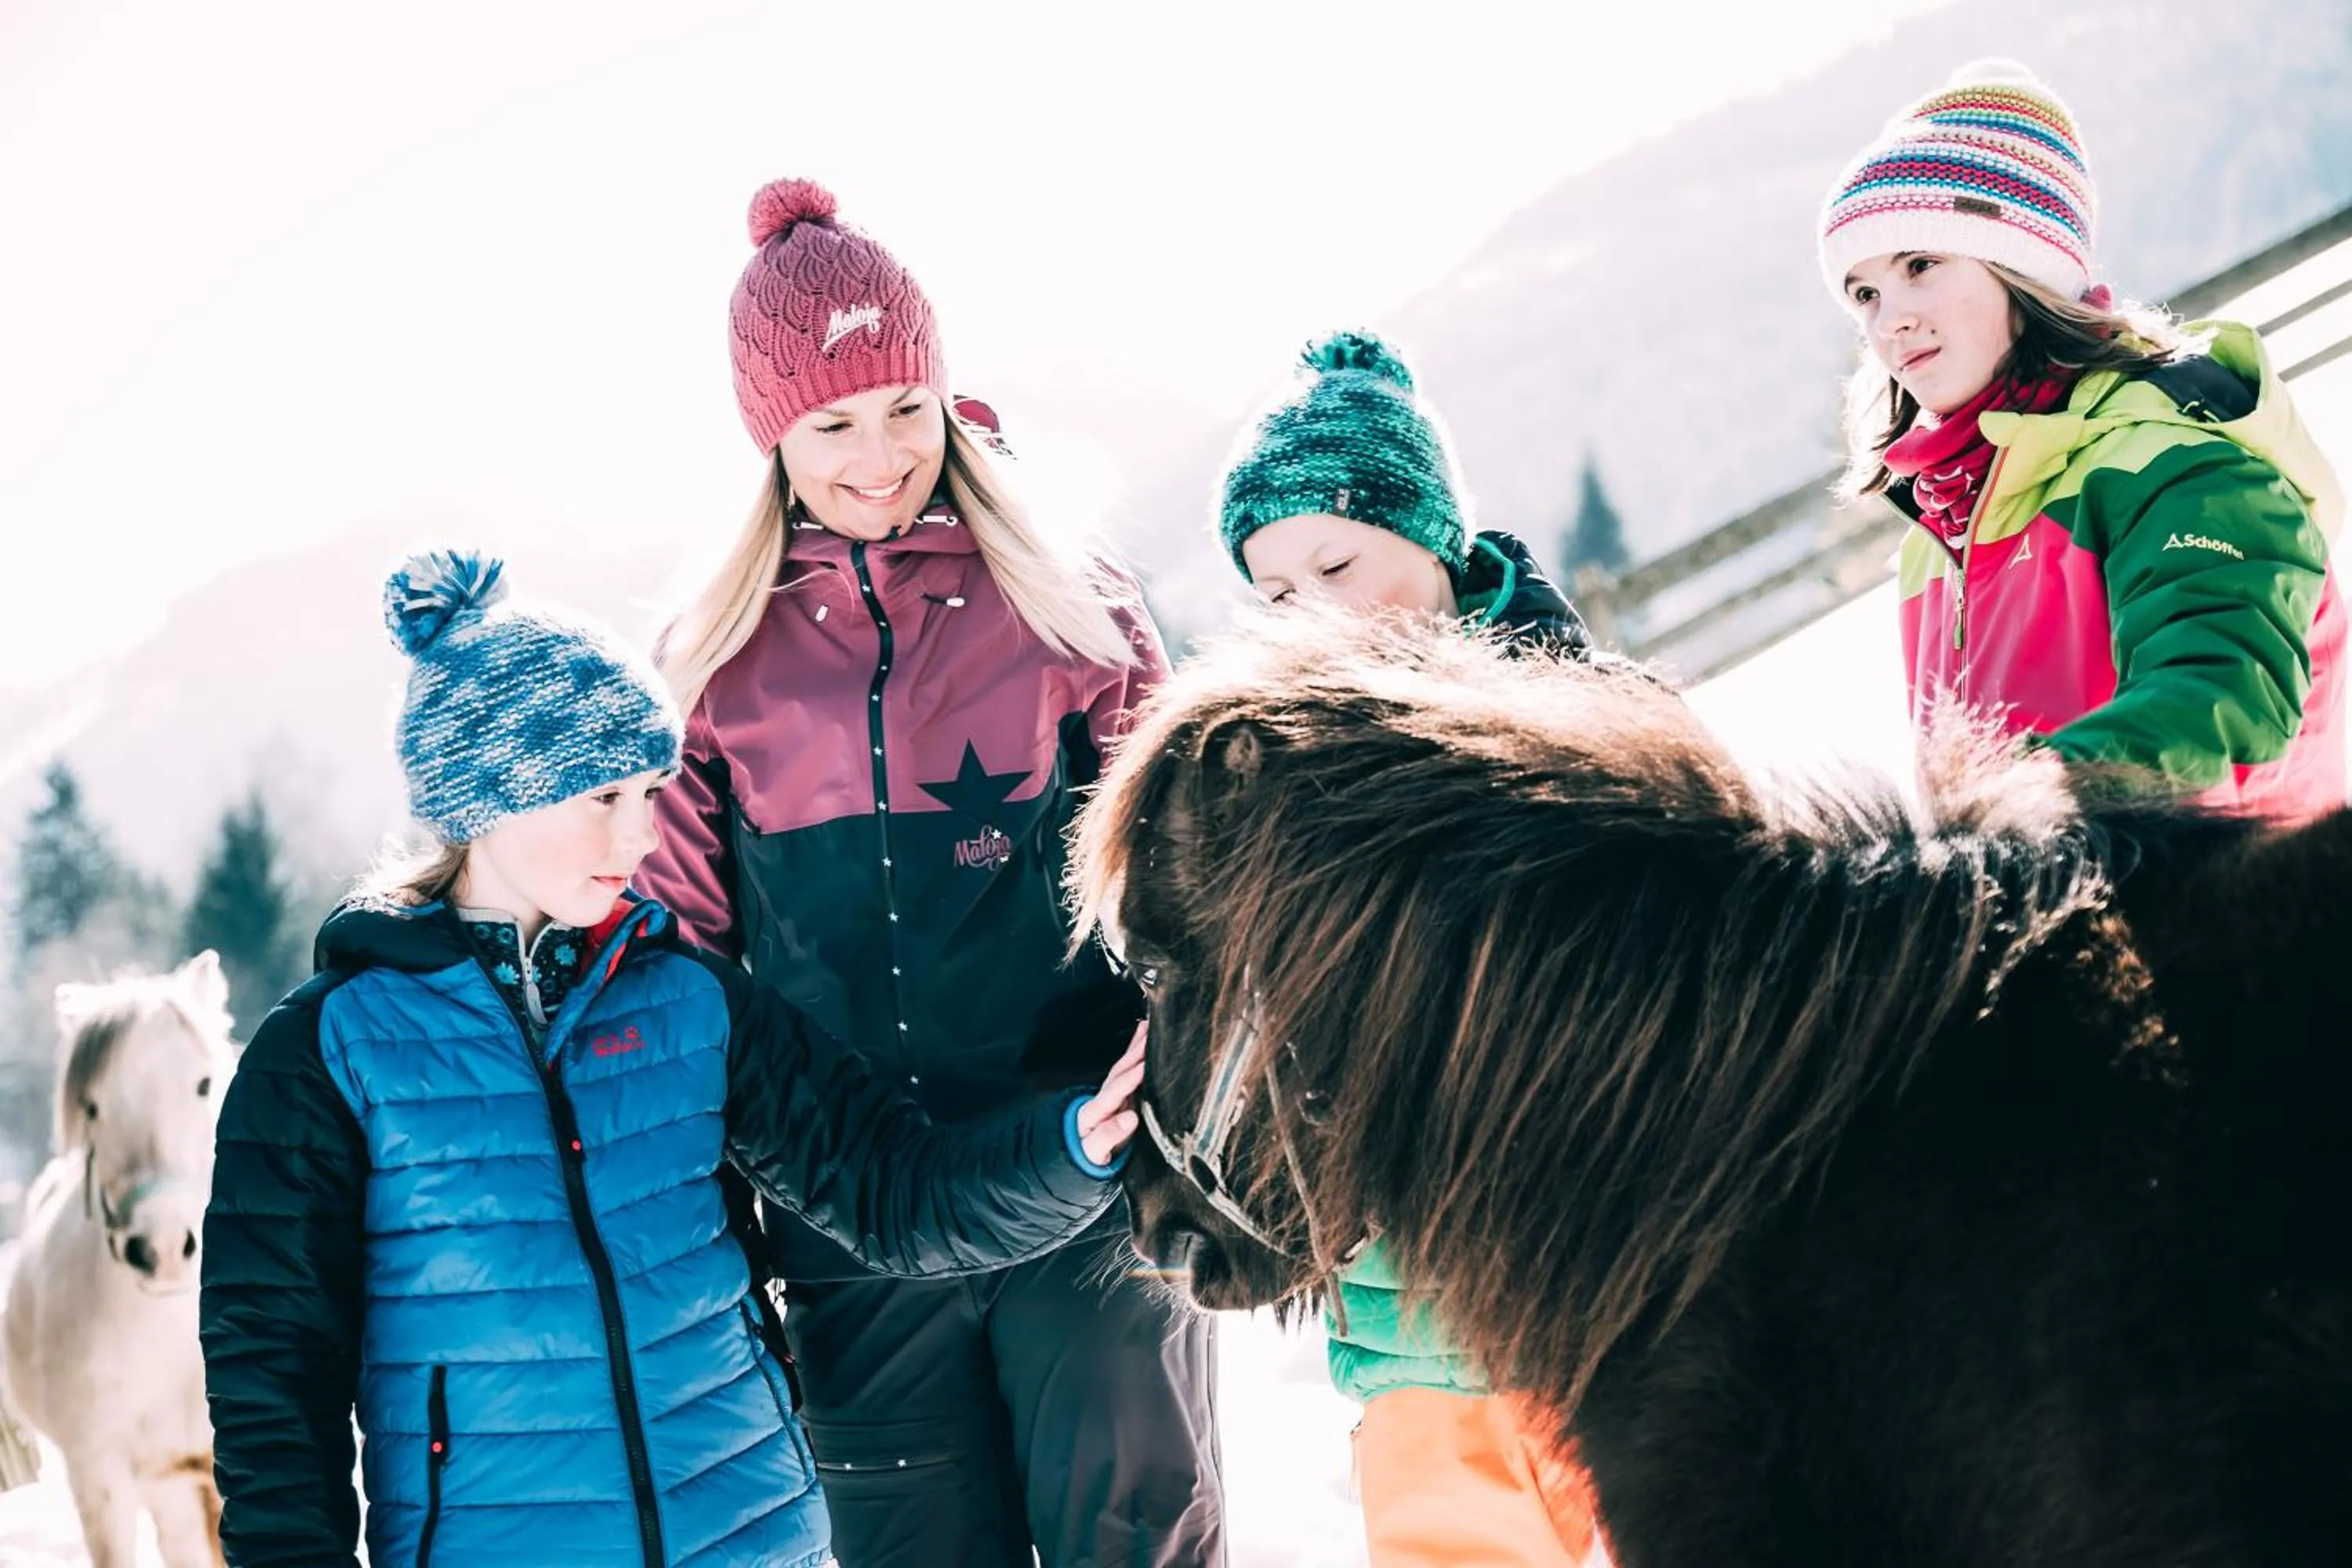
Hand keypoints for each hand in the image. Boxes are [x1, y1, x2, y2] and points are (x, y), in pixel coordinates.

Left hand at [1074, 1021, 1146, 1167]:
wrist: (1083, 1155)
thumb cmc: (1091, 1156)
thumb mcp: (1095, 1153)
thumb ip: (1109, 1136)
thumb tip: (1130, 1119)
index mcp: (1094, 1112)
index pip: (1114, 1092)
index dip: (1130, 1080)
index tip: (1145, 1066)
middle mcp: (1101, 1097)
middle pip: (1118, 1072)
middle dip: (1134, 1054)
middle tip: (1151, 1035)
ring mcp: (1110, 1093)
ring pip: (1123, 1066)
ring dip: (1136, 1047)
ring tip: (1149, 1026)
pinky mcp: (1119, 1093)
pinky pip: (1128, 1068)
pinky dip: (1135, 1051)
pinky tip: (1143, 1035)